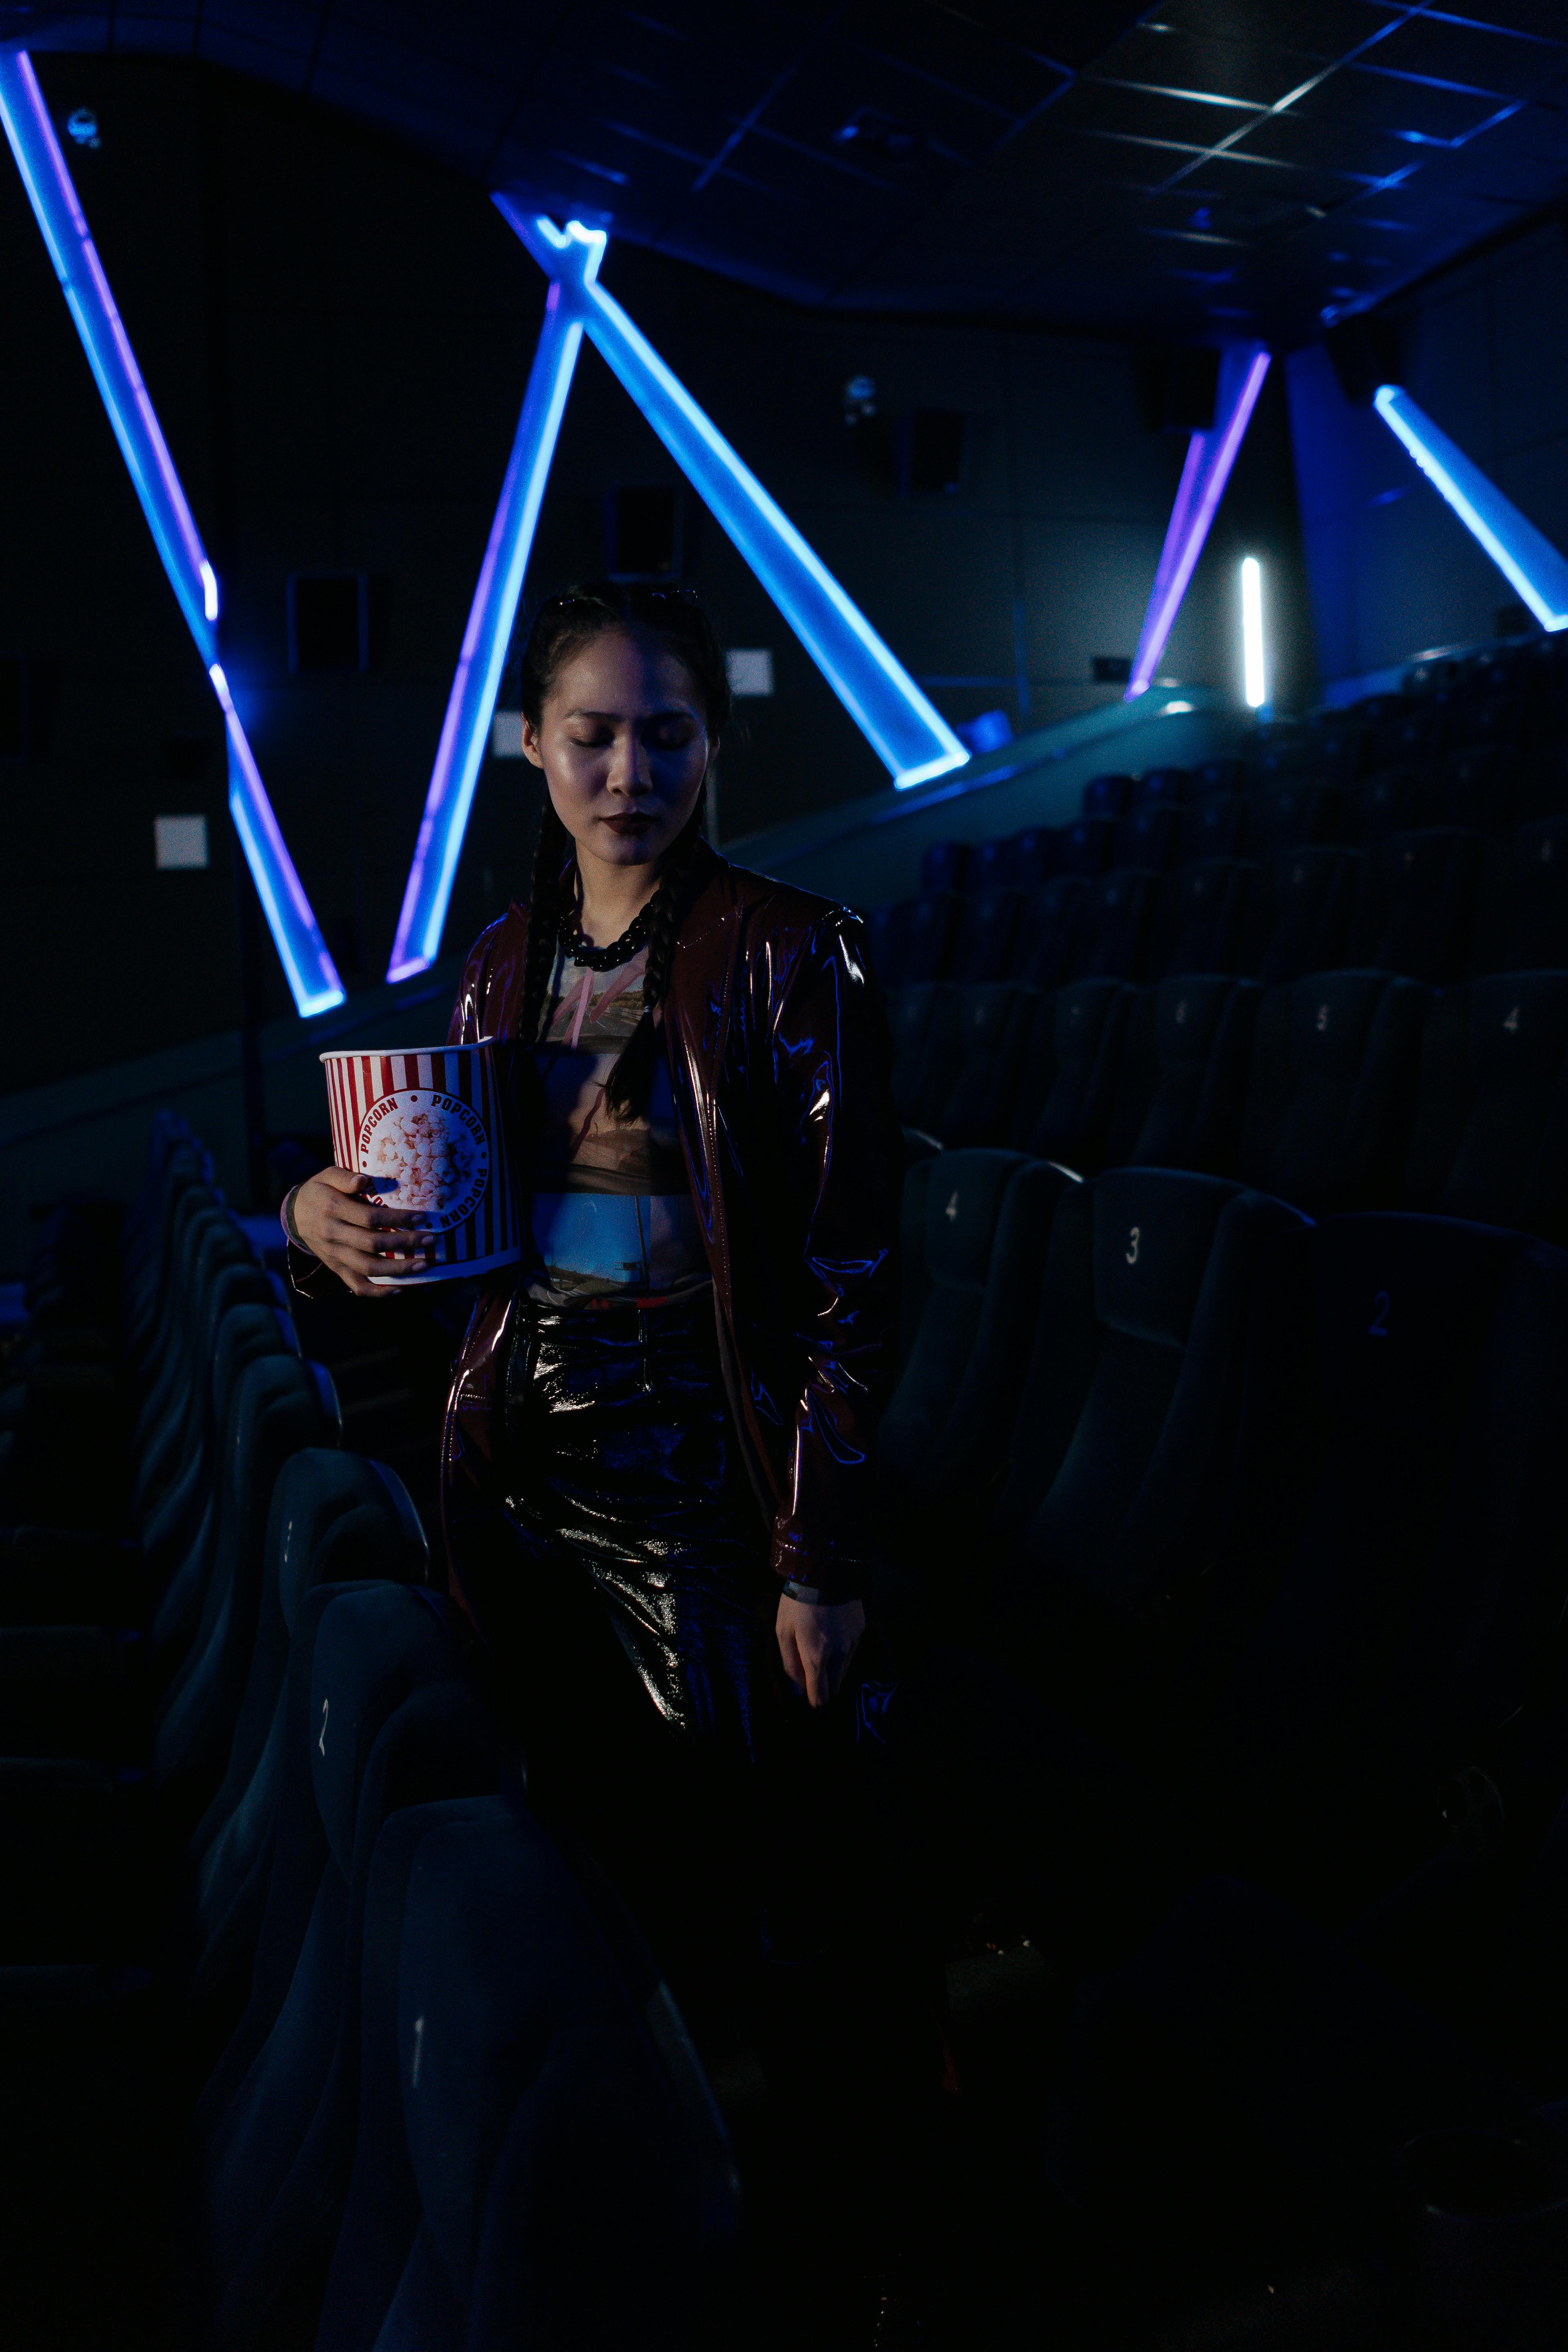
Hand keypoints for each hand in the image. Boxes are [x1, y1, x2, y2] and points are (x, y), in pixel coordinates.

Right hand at [287, 1166, 435, 1297]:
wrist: (294, 1215)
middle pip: (373, 1244)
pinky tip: (400, 1289)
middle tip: (431, 1239)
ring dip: (398, 1270)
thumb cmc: (319, 1192)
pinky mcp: (336, 1268)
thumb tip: (363, 1180)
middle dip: (405, 1243)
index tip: (420, 1217)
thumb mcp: (326, 1176)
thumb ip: (344, 1177)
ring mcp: (335, 1255)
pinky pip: (357, 1285)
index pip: (370, 1218)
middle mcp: (333, 1235)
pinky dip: (378, 1292)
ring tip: (424, 1265)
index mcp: (333, 1210)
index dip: (396, 1219)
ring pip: (368, 1268)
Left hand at [776, 1595, 864, 1708]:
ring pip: (844, 1670)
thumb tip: (797, 1692)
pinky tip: (832, 1635)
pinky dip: (842, 1652)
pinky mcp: (860, 1630)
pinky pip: (851, 1652)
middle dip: (823, 1687)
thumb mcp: (783, 1632)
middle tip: (810, 1671)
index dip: (813, 1702)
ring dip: (833, 1669)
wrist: (825, 1570)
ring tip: (819, 1648)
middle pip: (835, 1687)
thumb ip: (790, 1665)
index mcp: (817, 1658)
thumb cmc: (797, 1603)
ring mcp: (853, 1643)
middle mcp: (839, 1655)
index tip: (806, 1695)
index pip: (821, 1697)